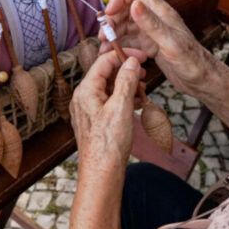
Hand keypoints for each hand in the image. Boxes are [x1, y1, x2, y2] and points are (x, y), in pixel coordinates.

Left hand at [70, 49, 147, 173]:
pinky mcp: (95, 120)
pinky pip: (110, 102)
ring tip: (143, 94)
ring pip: (110, 88)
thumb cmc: (109, 143)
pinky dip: (124, 99)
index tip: (142, 57)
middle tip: (144, 76)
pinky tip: (138, 105)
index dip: (123, 56)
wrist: (102, 172)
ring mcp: (88, 109)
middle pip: (106, 74)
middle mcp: (84, 97)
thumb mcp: (121, 106)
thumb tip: (130, 62)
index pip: (104, 61)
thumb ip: (126, 80)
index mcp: (86, 90)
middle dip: (127, 73)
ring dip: (128, 87)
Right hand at [100, 0, 213, 97]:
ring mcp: (152, 32)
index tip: (109, 12)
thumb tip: (134, 4)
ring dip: (113, 33)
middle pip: (127, 8)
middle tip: (103, 34)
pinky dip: (119, 45)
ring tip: (104, 47)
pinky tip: (112, 54)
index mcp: (162, 12)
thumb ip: (151, 23)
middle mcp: (155, 19)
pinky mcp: (150, 45)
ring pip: (126, 25)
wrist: (202, 81)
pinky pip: (130, 40)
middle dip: (112, 19)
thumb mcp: (170, 42)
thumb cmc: (192, 61)